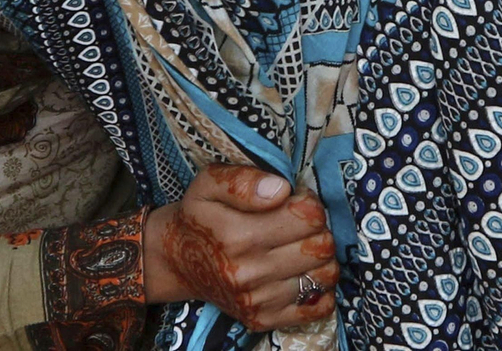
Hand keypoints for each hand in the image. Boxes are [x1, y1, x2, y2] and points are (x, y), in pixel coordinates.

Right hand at [144, 164, 337, 331]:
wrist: (176, 260)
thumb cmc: (199, 216)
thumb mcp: (209, 183)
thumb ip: (244, 181)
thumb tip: (282, 189)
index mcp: (238, 236)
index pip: (308, 217)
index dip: (309, 202)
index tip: (296, 200)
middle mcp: (249, 273)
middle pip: (321, 246)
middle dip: (318, 228)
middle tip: (299, 223)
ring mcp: (257, 301)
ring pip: (325, 275)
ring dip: (321, 257)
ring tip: (301, 246)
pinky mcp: (262, 320)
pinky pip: (318, 307)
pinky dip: (320, 288)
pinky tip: (303, 272)